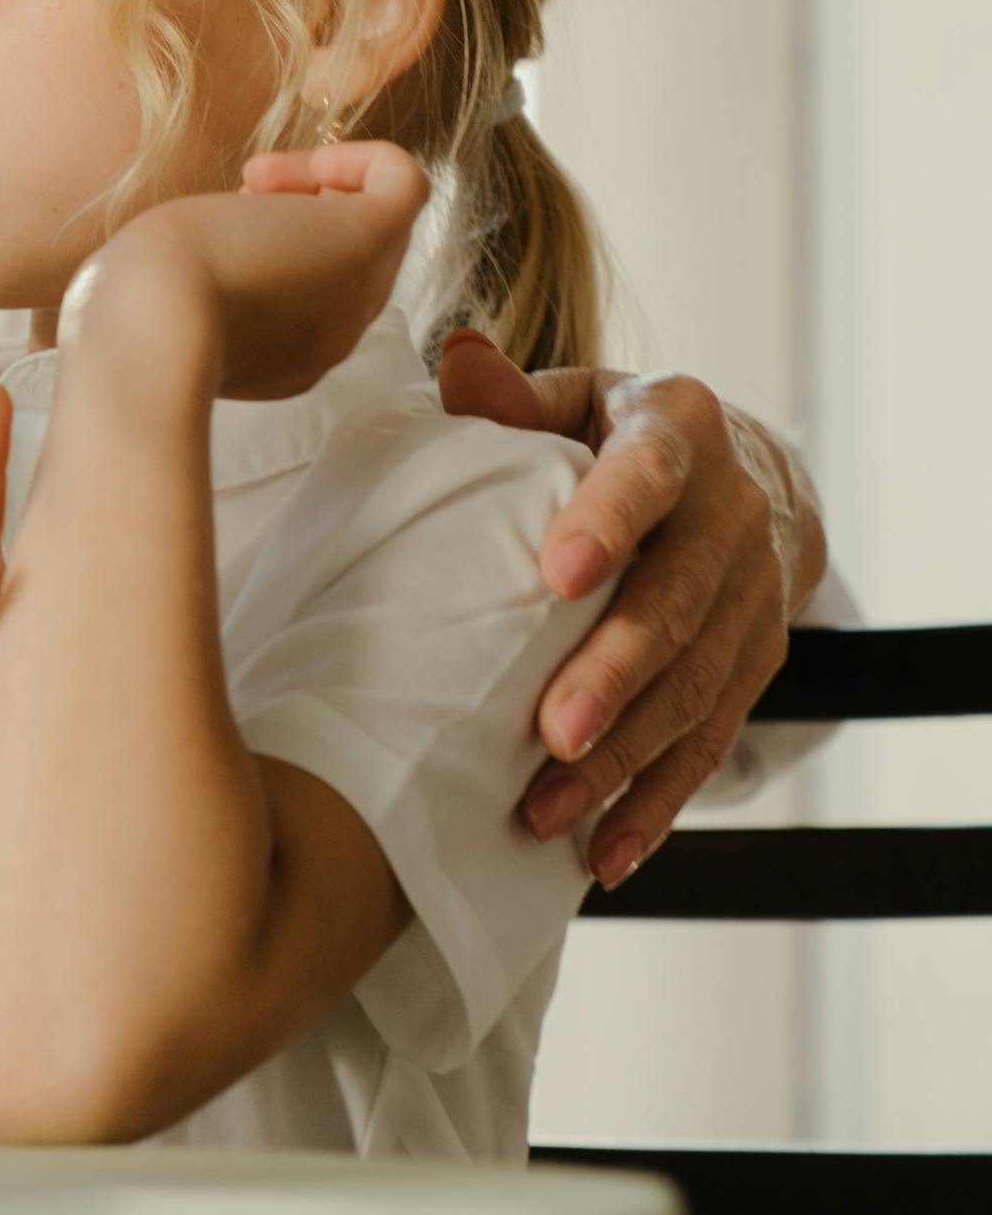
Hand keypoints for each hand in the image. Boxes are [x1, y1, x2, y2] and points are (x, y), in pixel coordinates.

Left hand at [64, 142, 430, 405]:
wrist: (148, 327)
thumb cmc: (136, 307)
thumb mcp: (175, 296)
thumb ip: (214, 284)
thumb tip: (233, 235)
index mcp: (289, 355)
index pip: (314, 285)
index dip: (278, 240)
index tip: (226, 231)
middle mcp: (336, 332)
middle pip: (348, 251)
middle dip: (300, 210)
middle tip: (242, 200)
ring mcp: (358, 292)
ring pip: (374, 221)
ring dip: (318, 184)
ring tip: (254, 185)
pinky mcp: (371, 241)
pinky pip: (405, 181)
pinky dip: (357, 155)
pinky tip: (296, 166)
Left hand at [438, 336, 825, 886]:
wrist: (742, 477)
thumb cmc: (613, 434)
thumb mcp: (571, 396)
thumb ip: (510, 394)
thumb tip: (456, 359)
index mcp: (678, 429)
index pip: (649, 472)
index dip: (609, 521)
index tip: (555, 576)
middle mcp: (734, 514)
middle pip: (679, 604)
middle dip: (615, 674)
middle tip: (550, 734)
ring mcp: (755, 597)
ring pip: (697, 689)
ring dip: (627, 760)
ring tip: (550, 814)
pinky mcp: (758, 665)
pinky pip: (711, 743)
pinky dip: (658, 804)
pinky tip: (606, 854)